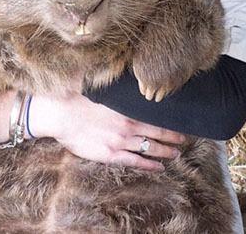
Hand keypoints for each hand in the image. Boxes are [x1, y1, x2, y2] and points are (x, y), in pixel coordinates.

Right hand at [29, 92, 184, 170]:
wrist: (61, 114)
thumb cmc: (79, 98)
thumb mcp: (103, 89)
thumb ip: (119, 90)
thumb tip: (130, 78)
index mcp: (127, 109)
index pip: (155, 117)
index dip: (169, 121)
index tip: (179, 122)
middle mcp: (128, 126)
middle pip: (157, 133)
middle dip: (172, 137)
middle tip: (184, 140)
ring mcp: (120, 142)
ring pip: (150, 149)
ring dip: (165, 152)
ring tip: (176, 154)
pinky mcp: (110, 155)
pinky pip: (135, 162)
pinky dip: (149, 165)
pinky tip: (159, 167)